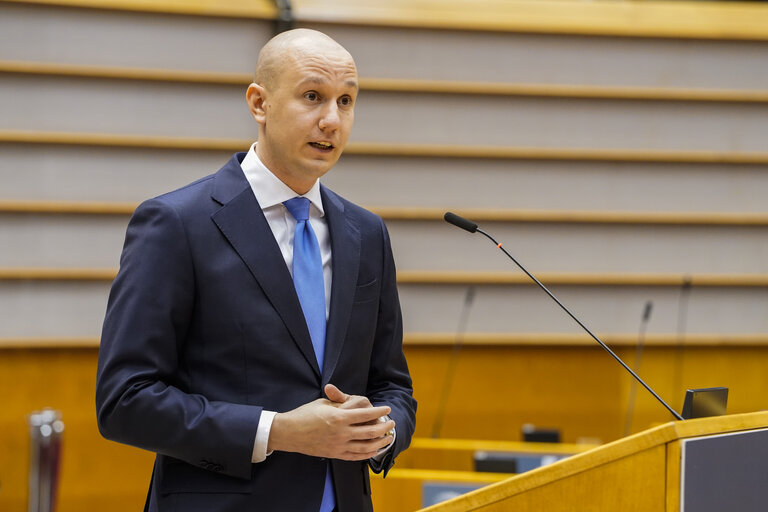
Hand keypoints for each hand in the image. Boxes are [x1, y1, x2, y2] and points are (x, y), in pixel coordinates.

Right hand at [267, 384, 395, 459]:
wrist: (288, 433)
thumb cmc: (305, 414)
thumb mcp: (324, 403)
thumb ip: (342, 403)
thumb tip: (357, 403)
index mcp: (339, 417)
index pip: (366, 414)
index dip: (379, 411)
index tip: (387, 409)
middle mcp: (341, 432)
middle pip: (370, 431)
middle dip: (384, 427)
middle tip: (391, 424)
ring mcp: (338, 445)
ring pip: (366, 447)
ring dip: (380, 442)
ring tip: (388, 438)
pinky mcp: (334, 454)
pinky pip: (355, 456)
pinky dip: (367, 454)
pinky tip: (374, 450)